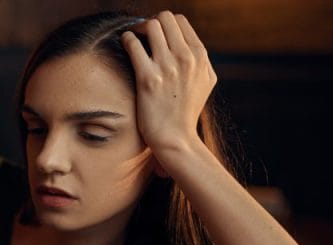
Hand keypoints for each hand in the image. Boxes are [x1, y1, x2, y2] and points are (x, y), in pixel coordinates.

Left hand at [121, 11, 216, 156]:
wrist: (175, 138)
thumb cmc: (186, 110)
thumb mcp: (206, 80)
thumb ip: (199, 58)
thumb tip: (187, 40)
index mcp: (200, 56)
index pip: (180, 21)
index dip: (164, 24)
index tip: (155, 35)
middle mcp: (186, 58)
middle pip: (165, 18)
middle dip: (151, 24)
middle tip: (142, 36)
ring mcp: (167, 67)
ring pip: (150, 25)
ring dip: (138, 29)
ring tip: (134, 40)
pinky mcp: (148, 78)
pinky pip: (133, 44)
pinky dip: (127, 40)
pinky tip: (126, 46)